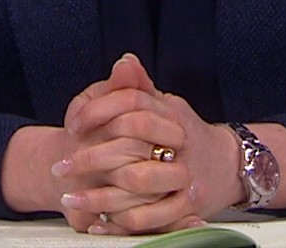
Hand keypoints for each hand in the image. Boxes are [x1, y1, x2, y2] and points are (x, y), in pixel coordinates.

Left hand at [57, 54, 243, 233]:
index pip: (131, 104)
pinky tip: (96, 221)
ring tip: (68, 198)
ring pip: (136, 184)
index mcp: (171, 114)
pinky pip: (149, 218)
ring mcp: (183, 176)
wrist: (224, 167)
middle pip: (129, 148)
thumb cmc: (182, 133)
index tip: (72, 126)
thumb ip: (138, 87)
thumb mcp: (163, 105)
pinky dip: (119, 223)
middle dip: (89, 159)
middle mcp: (179, 144)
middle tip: (61, 167)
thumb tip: (125, 62)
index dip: (97, 112)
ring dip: (98, 196)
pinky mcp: (185, 207)